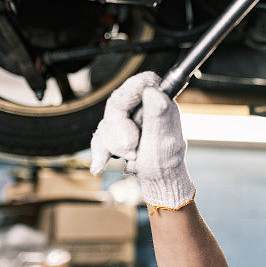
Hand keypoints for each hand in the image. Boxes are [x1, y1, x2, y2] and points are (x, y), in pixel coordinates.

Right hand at [90, 71, 195, 209]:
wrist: (158, 183)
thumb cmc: (166, 163)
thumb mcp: (163, 140)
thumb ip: (158, 114)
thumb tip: (153, 89)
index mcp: (159, 103)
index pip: (141, 83)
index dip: (130, 94)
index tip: (126, 114)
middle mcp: (144, 107)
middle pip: (116, 105)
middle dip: (119, 132)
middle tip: (131, 150)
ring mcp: (131, 119)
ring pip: (106, 122)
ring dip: (113, 146)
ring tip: (131, 158)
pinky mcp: (120, 131)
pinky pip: (100, 136)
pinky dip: (101, 152)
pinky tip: (100, 166)